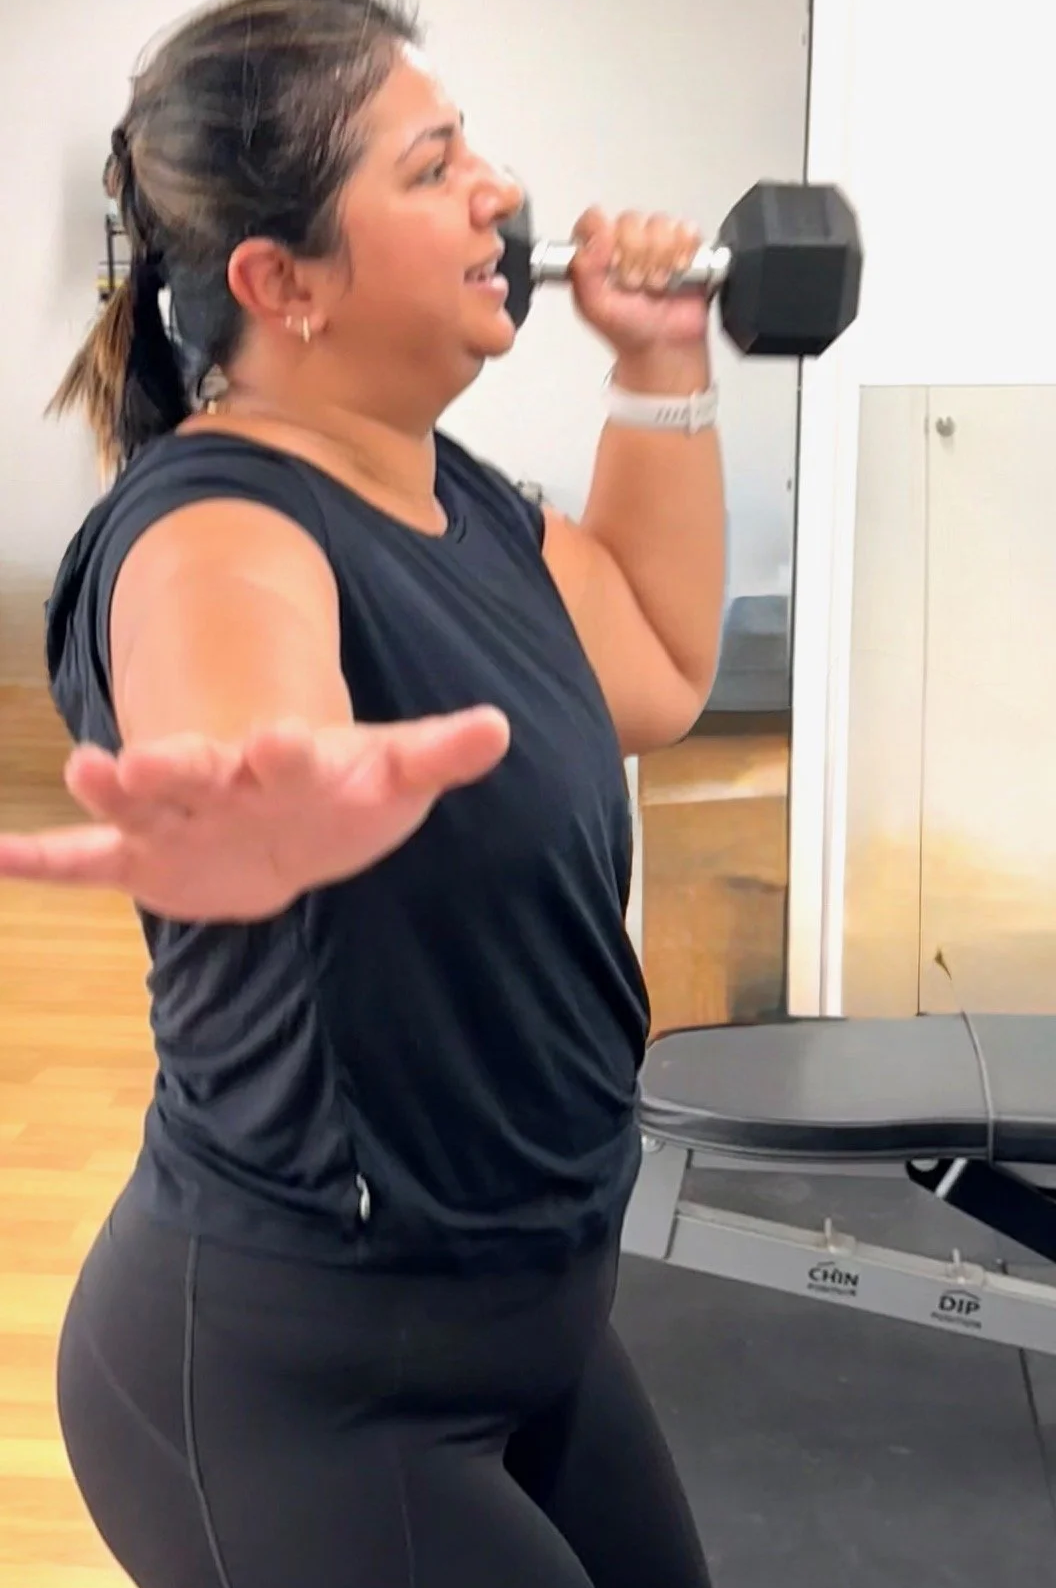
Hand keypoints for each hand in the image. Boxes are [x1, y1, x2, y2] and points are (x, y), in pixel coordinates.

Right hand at [0, 709, 509, 921]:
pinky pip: (86, 861)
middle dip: (175, 764)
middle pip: (194, 768)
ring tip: (85, 770)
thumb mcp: (393, 775)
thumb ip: (437, 754)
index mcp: (285, 762)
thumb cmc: (344, 793)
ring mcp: (176, 817)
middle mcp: (221, 780)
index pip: (285, 752)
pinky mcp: (143, 858)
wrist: (290, 820)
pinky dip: (43, 860)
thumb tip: (499, 727)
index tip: (280, 739)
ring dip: (111, 789)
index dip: (284, 748)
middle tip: (151, 758)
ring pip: (135, 803)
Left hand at [568, 208, 710, 355]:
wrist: (664, 347)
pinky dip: (683, 253)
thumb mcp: (594, 306)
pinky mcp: (684, 244)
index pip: (593, 220)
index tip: (612, 260)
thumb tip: (594, 242)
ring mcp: (655, 241)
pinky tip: (677, 274)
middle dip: (635, 257)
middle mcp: (624, 242)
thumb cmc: (628, 329)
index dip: (604, 236)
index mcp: (597, 251)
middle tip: (635, 283)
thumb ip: (584, 271)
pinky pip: (686, 231)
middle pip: (630, 221)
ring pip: (659, 225)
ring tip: (656, 283)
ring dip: (660, 259)